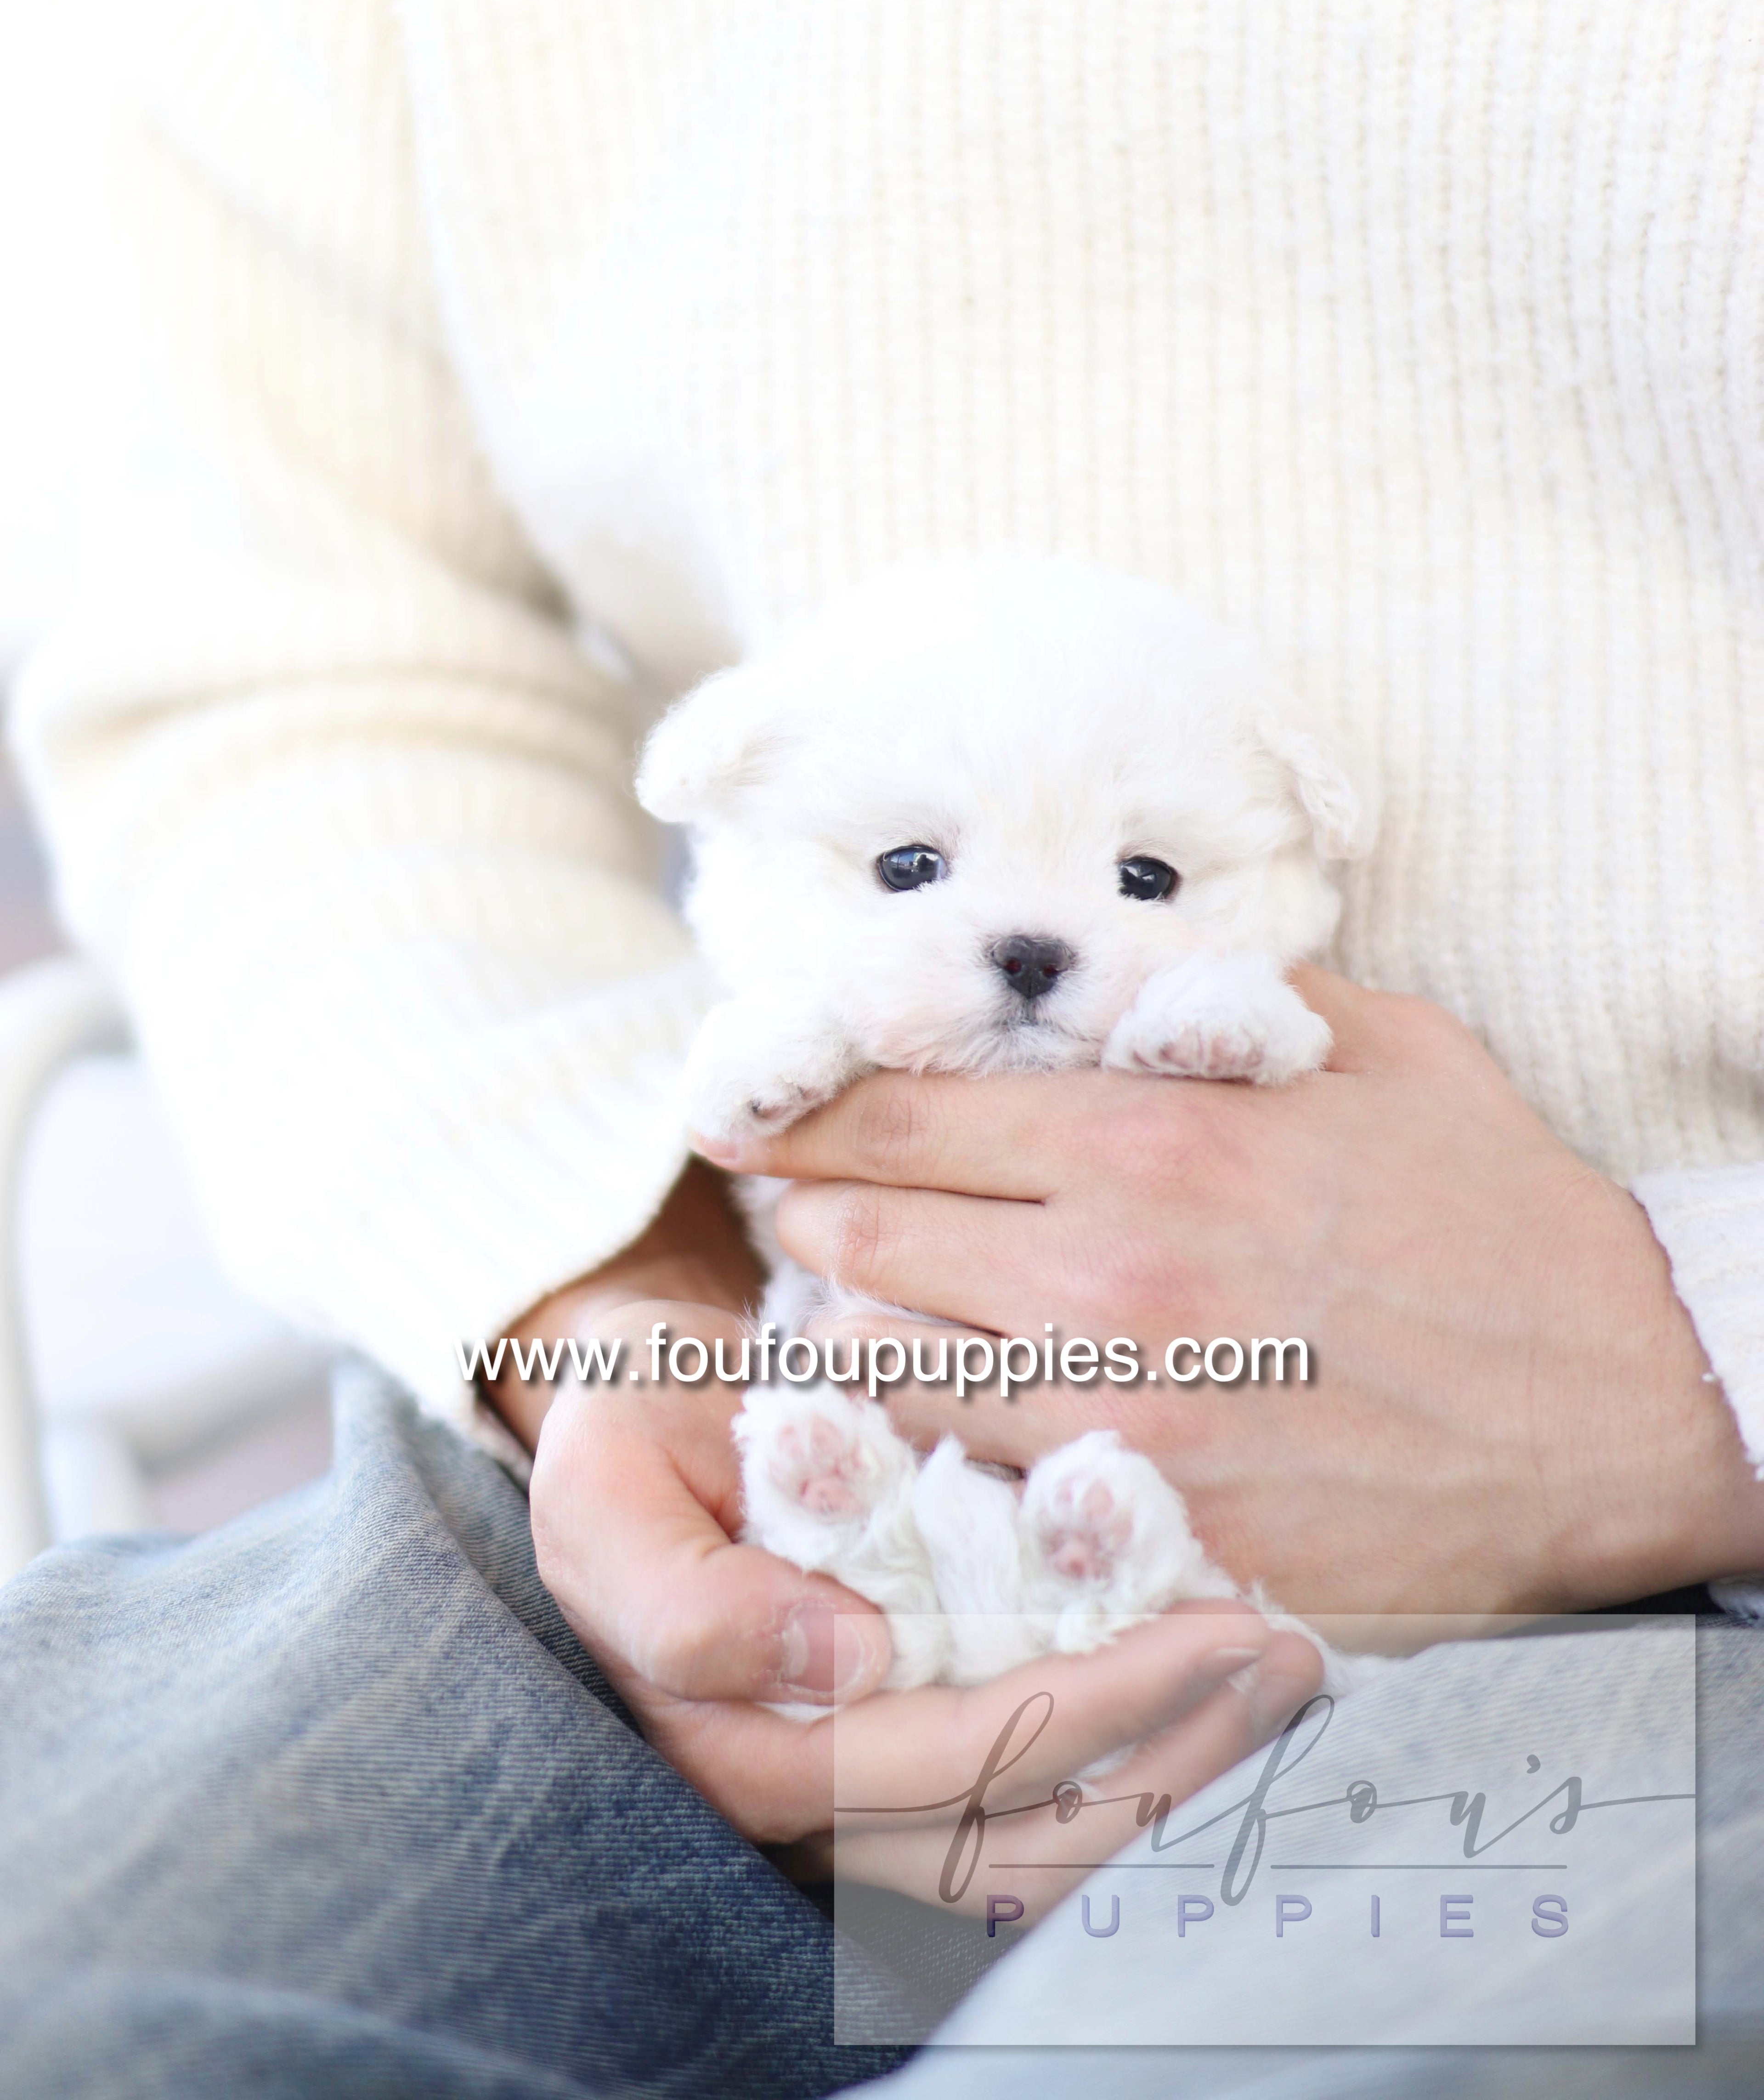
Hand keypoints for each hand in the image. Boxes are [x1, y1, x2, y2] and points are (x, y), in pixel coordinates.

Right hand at [490, 1167, 1321, 1899]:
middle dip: (1173, 1751)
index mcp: (744, 1751)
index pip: (949, 1762)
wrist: (643, 1417)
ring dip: (1183, 1771)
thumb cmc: (629, 1438)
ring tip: (1288, 1679)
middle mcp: (817, 1805)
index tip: (1212, 1627)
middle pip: (1024, 1833)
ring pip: (1051, 1845)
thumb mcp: (604, 1491)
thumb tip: (846, 1663)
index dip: (1089, 1706)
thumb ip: (687, 1601)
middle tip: (1291, 1655)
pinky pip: (1050, 1805)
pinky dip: (1152, 1763)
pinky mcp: (922, 1761)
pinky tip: (1232, 1701)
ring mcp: (875, 1794)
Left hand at [710, 972, 1763, 1617]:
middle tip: (799, 1210)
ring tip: (845, 1317)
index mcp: (1152, 1144)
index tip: (752, 1108)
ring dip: (844, 1338)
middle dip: (809, 1218)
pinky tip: (926, 1424)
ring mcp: (1120, 1420)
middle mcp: (1109, 1280)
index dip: (805, 1108)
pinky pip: (967, 1490)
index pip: (901, 1112)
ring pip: (883, 1375)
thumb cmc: (1500, 1218)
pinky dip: (920, 1451)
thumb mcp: (1384, 1049)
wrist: (1620, 1406)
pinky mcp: (1152, 1531)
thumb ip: (1225, 1002)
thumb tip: (1115, 974)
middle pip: (861, 1239)